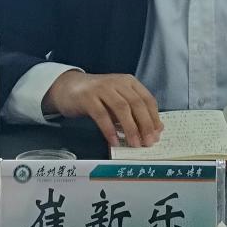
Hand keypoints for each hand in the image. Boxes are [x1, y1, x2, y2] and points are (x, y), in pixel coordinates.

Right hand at [43, 71, 163, 147]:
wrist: (68, 87)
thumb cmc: (97, 97)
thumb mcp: (118, 101)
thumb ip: (133, 112)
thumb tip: (154, 129)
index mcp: (129, 82)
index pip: (147, 99)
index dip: (154, 117)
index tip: (157, 134)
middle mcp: (117, 82)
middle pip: (136, 103)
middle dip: (145, 124)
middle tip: (148, 142)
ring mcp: (102, 88)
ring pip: (121, 108)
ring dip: (130, 128)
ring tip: (134, 144)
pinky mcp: (87, 97)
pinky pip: (101, 115)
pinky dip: (110, 130)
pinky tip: (114, 141)